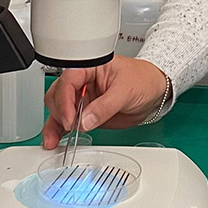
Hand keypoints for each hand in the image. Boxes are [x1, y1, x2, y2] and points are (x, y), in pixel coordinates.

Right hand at [41, 57, 168, 149]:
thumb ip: (105, 106)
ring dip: (54, 125)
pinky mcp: (85, 113)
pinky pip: (67, 121)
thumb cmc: (142, 79)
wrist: (154, 92)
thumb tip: (85, 121)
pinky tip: (55, 140)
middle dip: (60, 113)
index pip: (68, 81)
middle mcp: (82, 82)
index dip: (65, 101)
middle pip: (57, 95)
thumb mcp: (125, 91)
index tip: (71, 120)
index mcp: (89, 67)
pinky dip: (60, 131)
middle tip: (71, 127)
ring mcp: (82, 98)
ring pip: (58, 110)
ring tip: (53, 140)